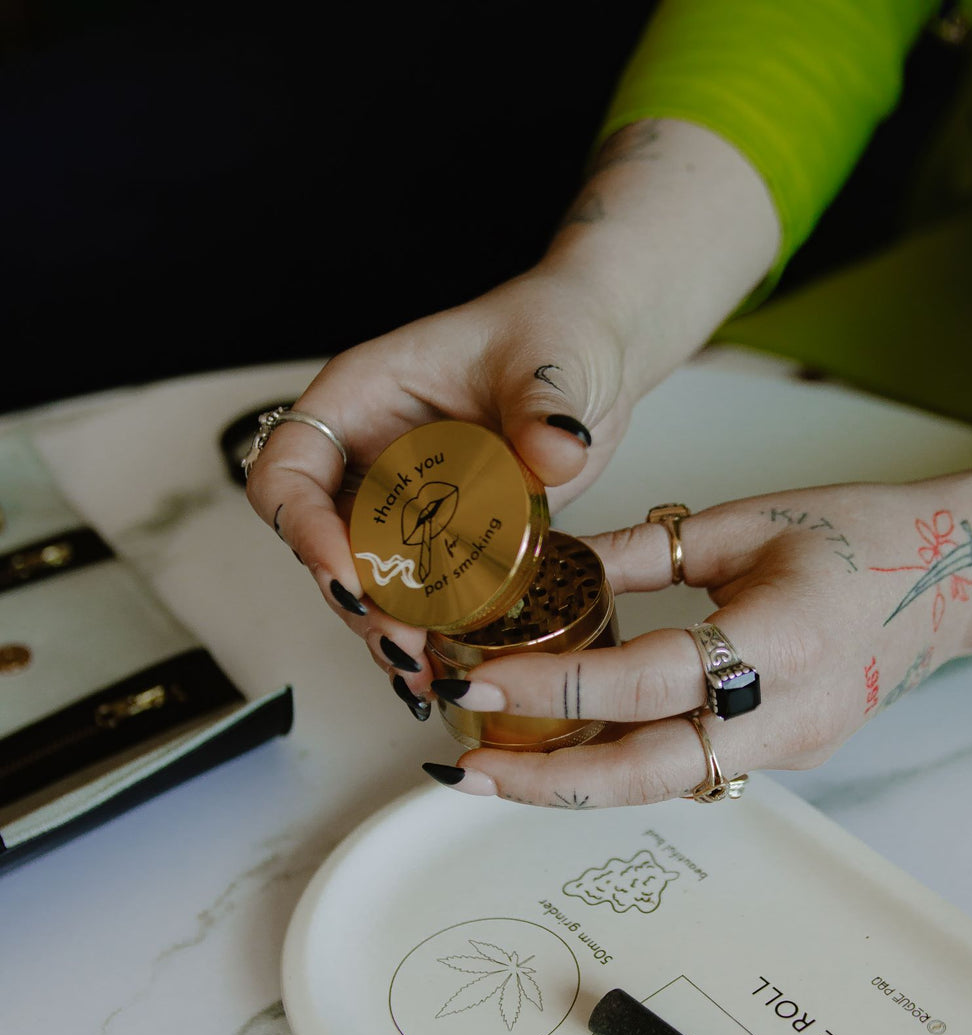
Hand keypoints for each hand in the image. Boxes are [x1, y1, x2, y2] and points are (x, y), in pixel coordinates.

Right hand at [243, 268, 635, 705]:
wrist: (594, 357)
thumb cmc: (554, 334)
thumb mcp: (551, 362)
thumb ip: (546, 407)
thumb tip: (555, 449)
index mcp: (362, 398)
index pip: (290, 467)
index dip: (302, 525)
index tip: (347, 573)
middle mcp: (369, 456)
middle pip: (321, 543)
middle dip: (353, 601)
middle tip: (402, 644)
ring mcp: (403, 503)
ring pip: (365, 581)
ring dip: (385, 631)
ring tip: (422, 676)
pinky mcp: (444, 540)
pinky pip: (419, 594)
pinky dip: (427, 635)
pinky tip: (447, 671)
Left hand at [420, 463, 971, 805]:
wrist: (954, 581)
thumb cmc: (861, 536)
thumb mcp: (746, 524)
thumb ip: (643, 554)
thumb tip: (548, 564)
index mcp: (782, 640)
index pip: (648, 681)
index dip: (558, 688)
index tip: (483, 681)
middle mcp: (788, 714)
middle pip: (649, 773)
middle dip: (548, 781)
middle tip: (467, 769)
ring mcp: (791, 747)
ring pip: (664, 783)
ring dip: (577, 780)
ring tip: (499, 764)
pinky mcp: (786, 757)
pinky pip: (691, 767)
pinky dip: (625, 761)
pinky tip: (570, 744)